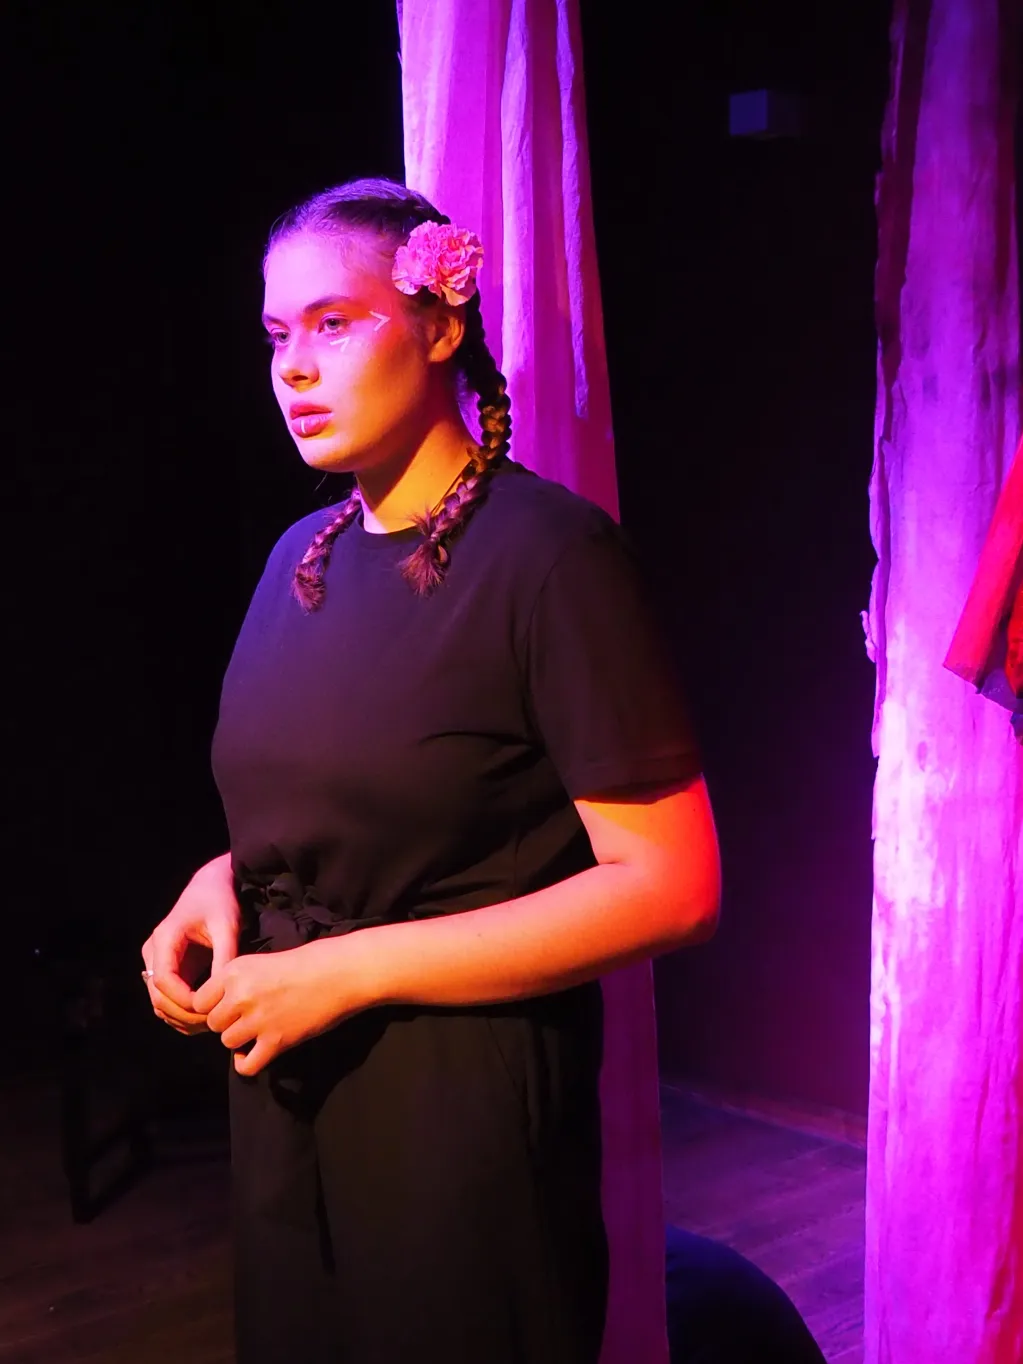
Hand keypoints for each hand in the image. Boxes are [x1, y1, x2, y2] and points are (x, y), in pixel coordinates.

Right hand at [141, 855, 239, 1034]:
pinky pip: (167, 1000)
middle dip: (184, 1014)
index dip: (184, 1000)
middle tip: (213, 1022)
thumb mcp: (227, 925)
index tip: (209, 1009)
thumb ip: (225, 957)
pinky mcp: (165, 970)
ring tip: (212, 1022)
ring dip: (182, 1018)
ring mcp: (156, 963)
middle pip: (157, 996)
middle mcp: (153, 953)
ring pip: (159, 1002)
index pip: (163, 980)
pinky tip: (205, 1016)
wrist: (212, 887)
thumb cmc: (220, 902)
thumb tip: (223, 993)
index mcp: (164, 939)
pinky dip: (182, 1013)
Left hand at [192, 937, 373, 1075]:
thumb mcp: (260, 963)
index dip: (212, 1006)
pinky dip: (247, 1063)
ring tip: (258, 1030)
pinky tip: (256, 1053)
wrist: (338, 974)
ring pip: (227, 1042)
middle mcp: (241, 995)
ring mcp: (258, 1019)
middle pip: (213, 1023)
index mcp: (234, 971)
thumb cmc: (304, 964)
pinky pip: (246, 1065)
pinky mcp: (276, 1040)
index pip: (199, 1001)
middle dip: (228, 1022)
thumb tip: (217, 1011)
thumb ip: (235, 984)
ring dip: (240, 1040)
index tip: (228, 1005)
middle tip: (249, 1017)